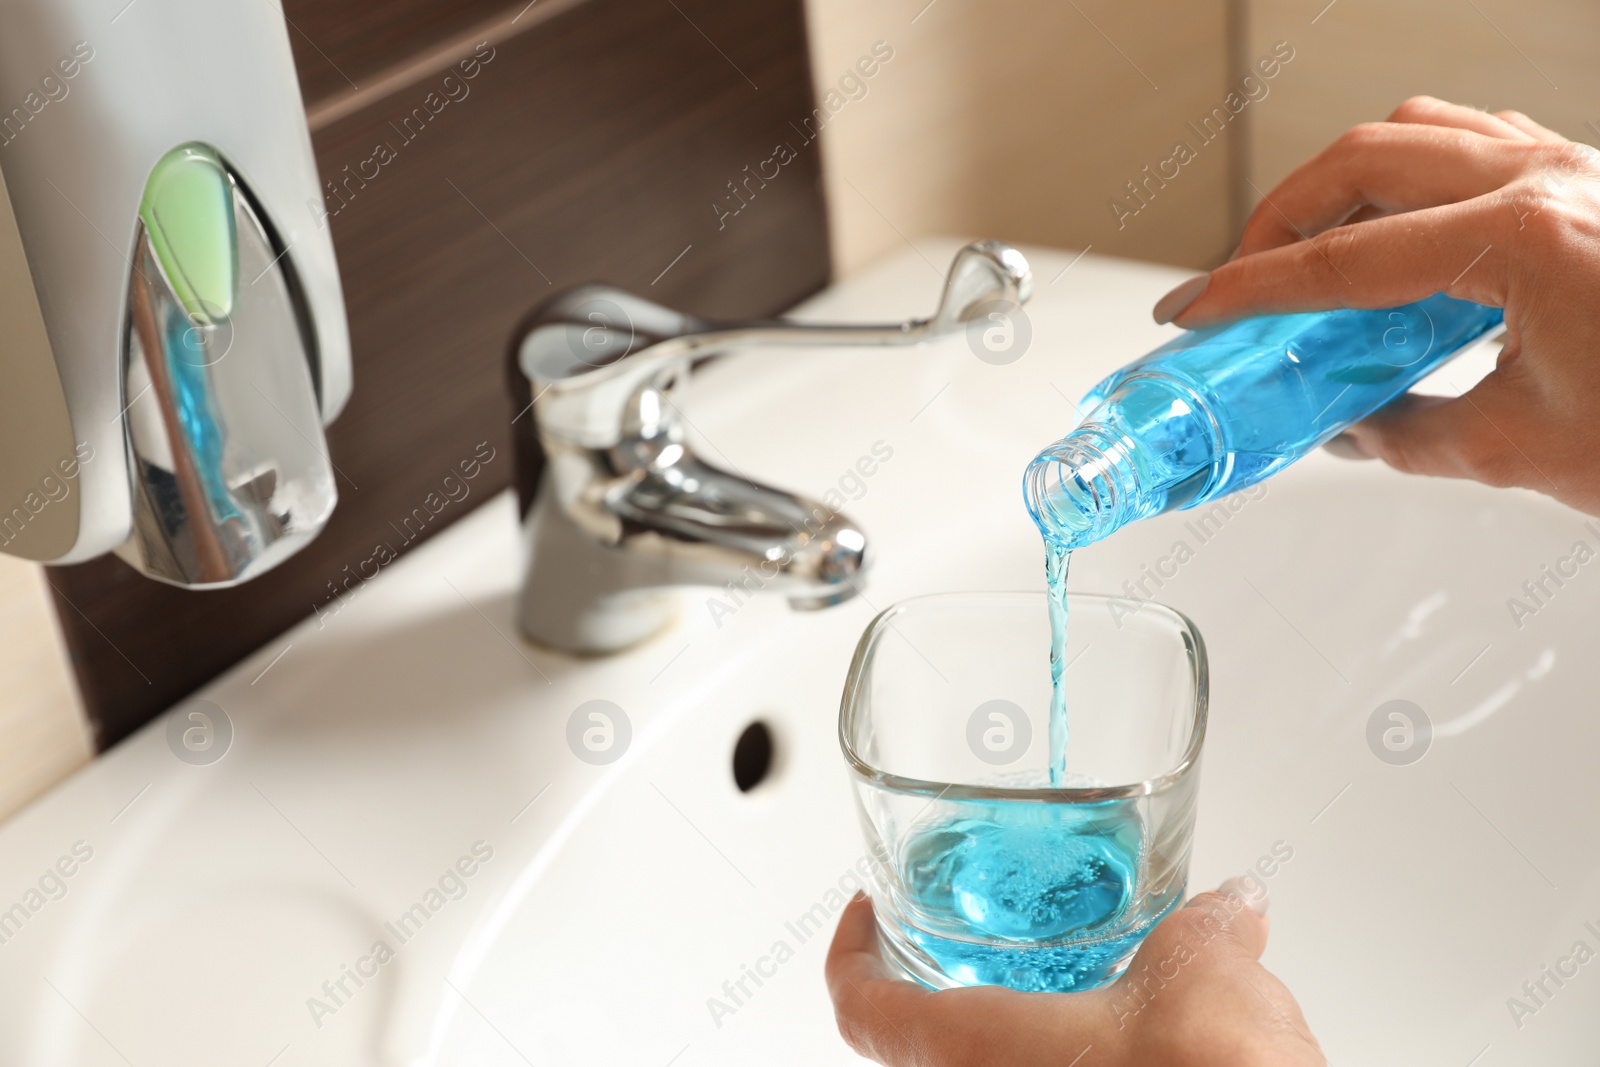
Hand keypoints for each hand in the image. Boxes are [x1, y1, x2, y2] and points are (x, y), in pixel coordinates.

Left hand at [825, 883, 1322, 1066]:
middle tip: (969, 938)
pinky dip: (1069, 1063)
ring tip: (1064, 982)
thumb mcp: (1202, 966)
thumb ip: (1208, 927)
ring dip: (1015, 1032)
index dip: (852, 953)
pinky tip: (1134, 1040)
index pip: (861, 1007)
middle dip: (948, 986)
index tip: (865, 911)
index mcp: (968, 1052)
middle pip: (922, 1045)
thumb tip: (1230, 912)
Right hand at [1152, 96, 1599, 515]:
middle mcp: (1550, 181)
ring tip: (1311, 251)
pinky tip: (1403, 236)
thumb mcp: (1529, 451)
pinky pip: (1479, 138)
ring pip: (1418, 129)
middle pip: (1363, 159)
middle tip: (1240, 280)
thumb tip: (1354, 431)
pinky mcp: (1592, 182)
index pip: (1341, 261)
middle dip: (1278, 217)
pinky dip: (1413, 177)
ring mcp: (1577, 170)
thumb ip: (1414, 437)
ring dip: (1344, 183)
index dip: (1249, 288)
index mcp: (1526, 240)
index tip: (1195, 309)